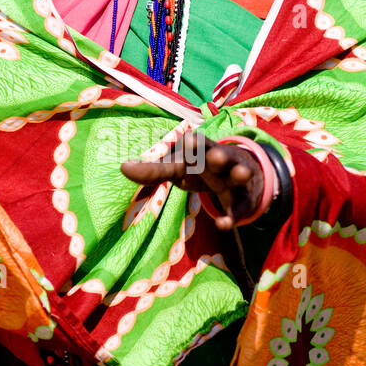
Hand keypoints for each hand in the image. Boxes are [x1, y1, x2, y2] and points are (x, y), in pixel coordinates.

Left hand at [120, 135, 264, 230]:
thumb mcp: (177, 167)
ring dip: (239, 174)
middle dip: (219, 155)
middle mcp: (220, 160)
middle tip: (216, 157)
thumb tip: (123, 168)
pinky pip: (239, 207)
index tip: (189, 142)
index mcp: (201, 150)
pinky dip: (233, 215)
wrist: (238, 172)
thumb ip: (153, 170)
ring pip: (239, 174)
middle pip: (221, 154)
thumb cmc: (198, 168)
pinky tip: (223, 224)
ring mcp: (234, 178)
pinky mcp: (241, 199)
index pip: (197, 143)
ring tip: (241, 174)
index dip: (194, 144)